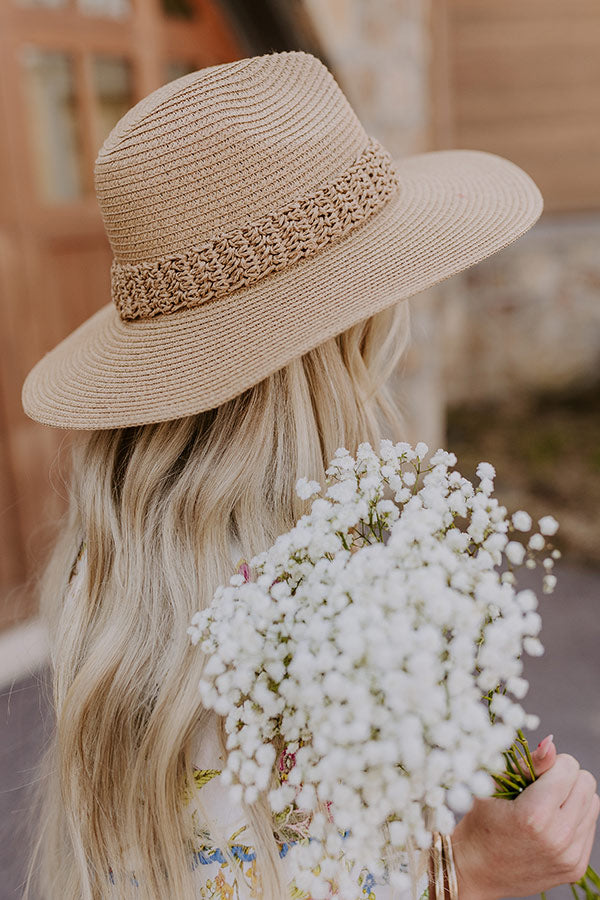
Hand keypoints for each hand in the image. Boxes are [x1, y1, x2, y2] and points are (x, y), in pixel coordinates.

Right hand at [451, 737, 599, 899]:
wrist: (477, 870)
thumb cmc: (481, 821)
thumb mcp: (495, 785)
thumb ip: (528, 763)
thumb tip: (551, 743)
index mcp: (535, 814)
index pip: (568, 766)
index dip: (549, 763)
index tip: (532, 774)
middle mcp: (558, 837)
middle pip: (586, 782)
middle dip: (565, 778)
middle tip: (540, 789)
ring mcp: (570, 856)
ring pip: (593, 803)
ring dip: (572, 797)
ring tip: (546, 806)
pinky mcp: (576, 867)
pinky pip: (590, 826)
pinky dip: (574, 818)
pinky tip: (550, 824)